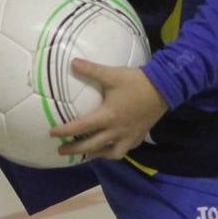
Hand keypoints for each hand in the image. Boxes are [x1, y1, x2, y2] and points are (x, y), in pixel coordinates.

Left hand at [50, 60, 167, 161]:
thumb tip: (73, 63)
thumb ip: (91, 70)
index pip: (81, 127)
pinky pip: (125, 150)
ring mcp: (129, 136)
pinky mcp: (139, 136)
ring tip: (86, 155)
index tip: (52, 133)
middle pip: (92, 146)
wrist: (165, 88)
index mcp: (108, 116)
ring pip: (110, 154)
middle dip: (75, 150)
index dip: (65, 131)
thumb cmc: (136, 82)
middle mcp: (116, 131)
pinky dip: (115, 151)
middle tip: (61, 150)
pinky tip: (111, 148)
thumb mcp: (112, 74)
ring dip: (96, 155)